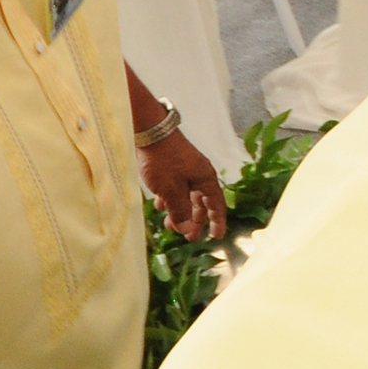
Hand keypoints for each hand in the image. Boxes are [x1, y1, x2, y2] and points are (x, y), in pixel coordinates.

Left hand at [139, 127, 228, 241]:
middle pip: (201, 203)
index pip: (216, 204)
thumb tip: (187, 229)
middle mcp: (199, 174)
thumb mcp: (171, 190)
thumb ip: (180, 211)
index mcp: (205, 179)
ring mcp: (186, 169)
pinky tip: (160, 205)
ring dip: (179, 212)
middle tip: (188, 237)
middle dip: (194, 220)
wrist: (149, 131)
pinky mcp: (173, 166)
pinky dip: (170, 200)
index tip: (217, 236)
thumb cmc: (163, 160)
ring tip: (168, 224)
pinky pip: (175, 188)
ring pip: (186, 197)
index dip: (217, 221)